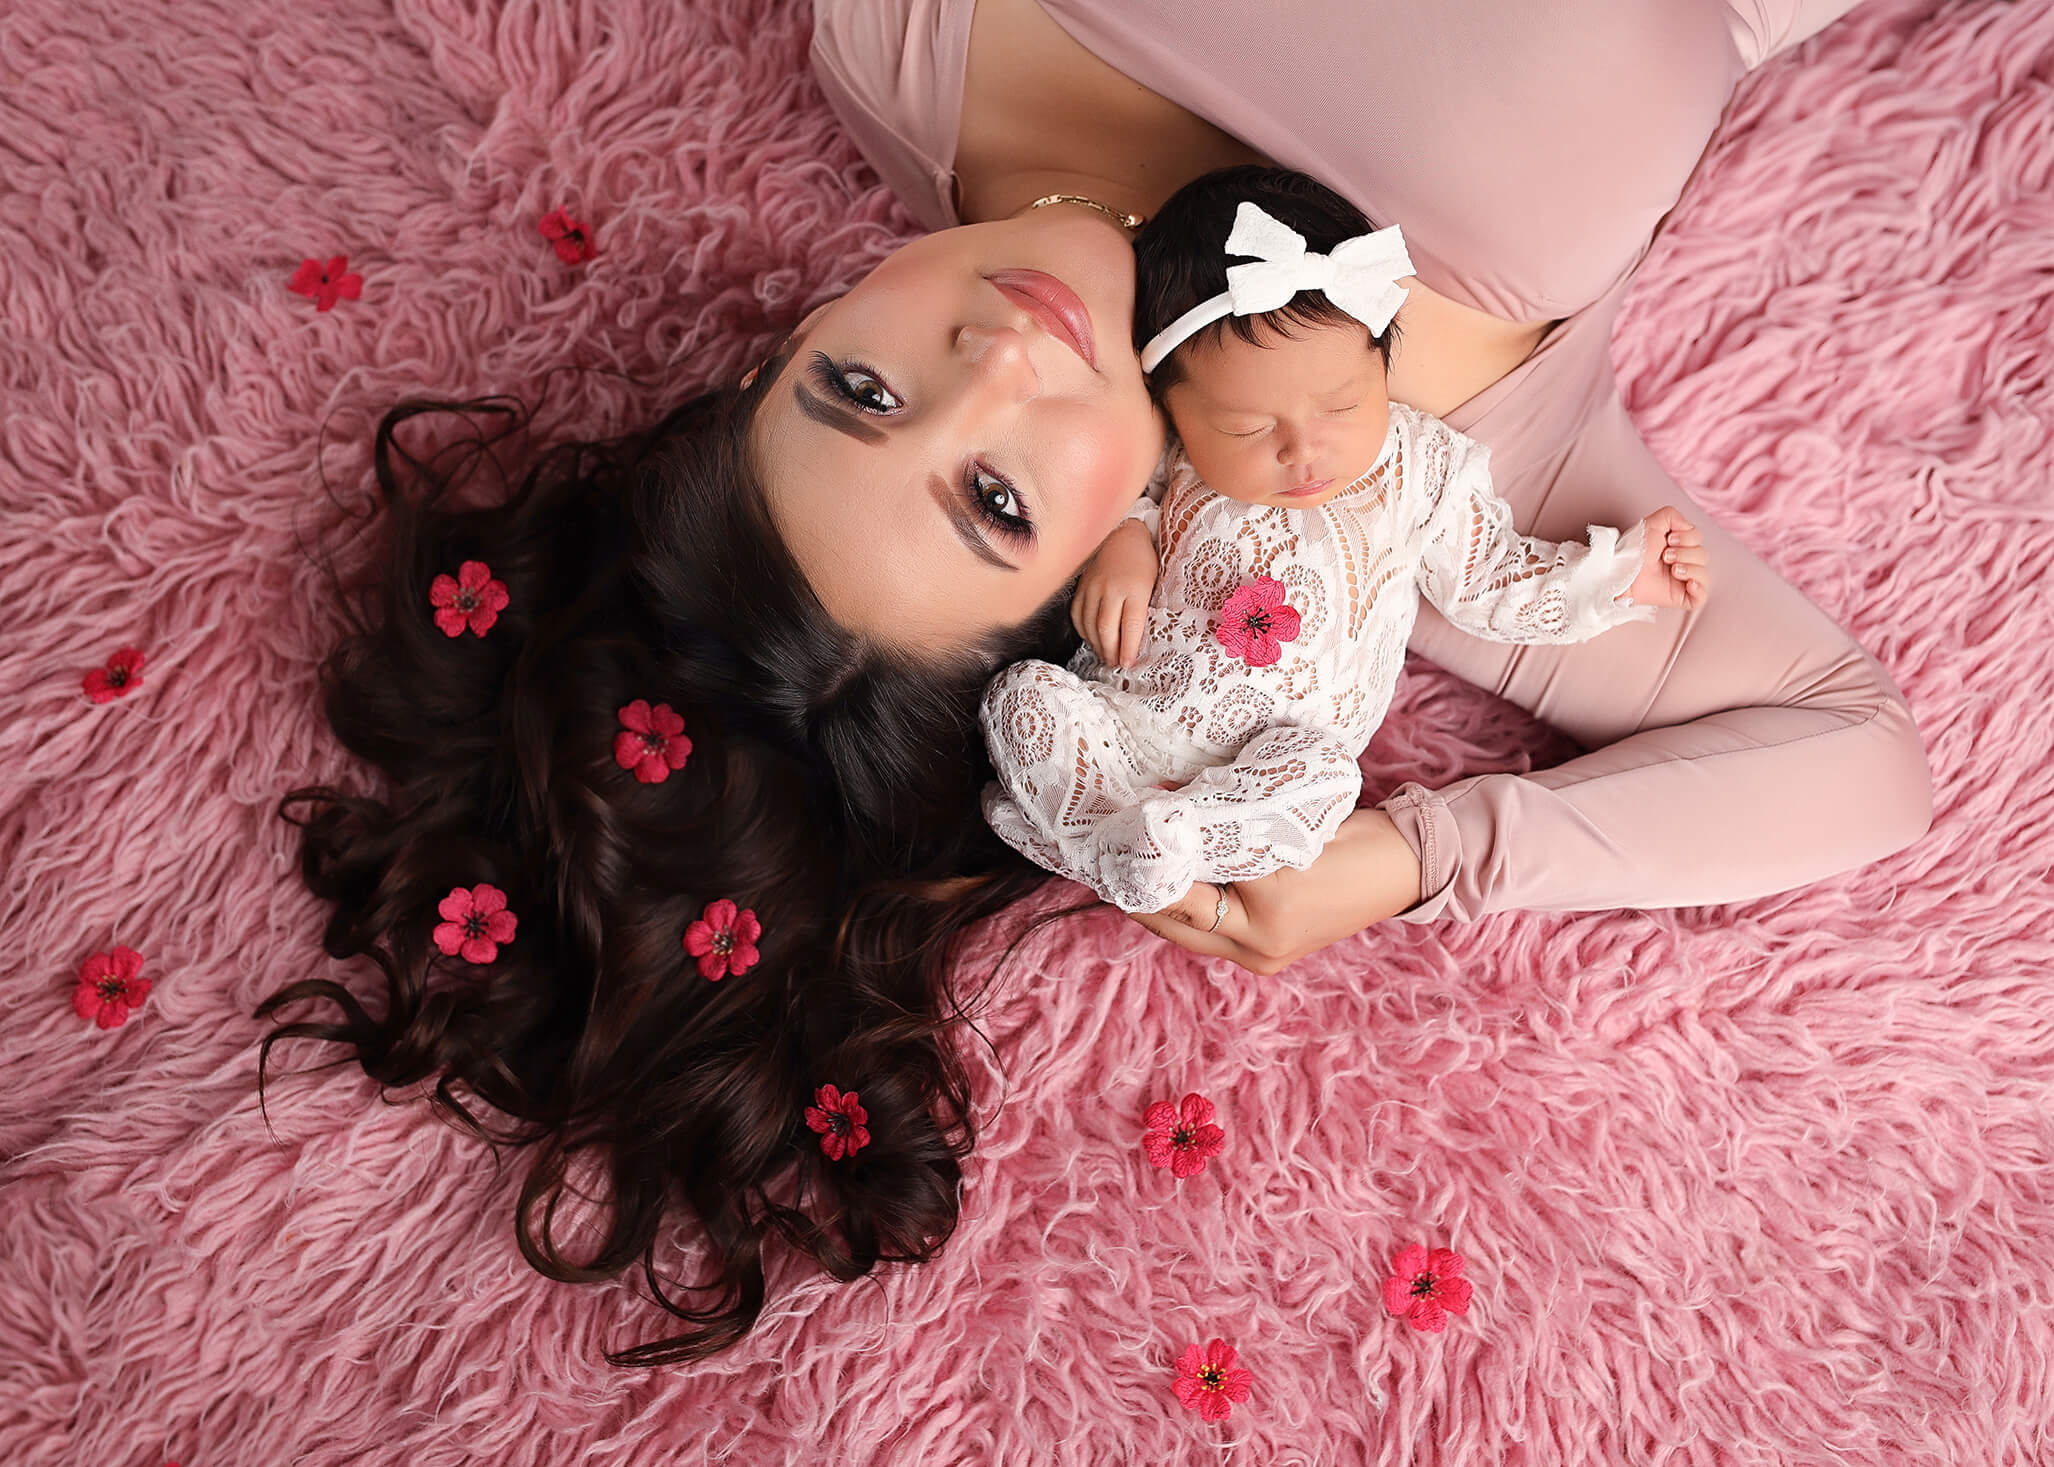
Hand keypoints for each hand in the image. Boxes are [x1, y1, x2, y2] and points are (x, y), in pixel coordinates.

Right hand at [1072, 519, 1159, 667]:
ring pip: (1089, 624)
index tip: (1128, 663)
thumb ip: (1146, 609)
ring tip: (1104, 656)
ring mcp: (1093, 587)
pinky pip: (1077, 614)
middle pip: (1106, 628)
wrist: (1124, 535)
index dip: (1129, 648)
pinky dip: (1083, 630)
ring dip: (1096, 644)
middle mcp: (1111, 588)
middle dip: (1110, 651)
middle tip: (1115, 664)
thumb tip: (1140, 639)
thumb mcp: (1154, 583)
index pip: (1131, 625)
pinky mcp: (1082, 586)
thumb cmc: (1144, 561)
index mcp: (1135, 588)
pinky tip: (1091, 638)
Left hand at [1126, 809, 1424, 974]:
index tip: (1119, 835)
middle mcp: (1258, 949)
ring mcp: (1263, 956)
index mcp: (1263, 919)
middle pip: (1174, 924)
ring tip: (1130, 868)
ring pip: (1189, 932)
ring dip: (1160, 902)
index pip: (1181, 897)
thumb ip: (1226, 825)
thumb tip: (1167, 802)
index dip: (1146, 866)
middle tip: (1107, 859)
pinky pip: (1212, 932)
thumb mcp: (1283, 828)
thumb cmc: (1349, 842)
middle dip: (1138, 893)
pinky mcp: (1268, 952)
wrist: (1399, 867)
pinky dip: (1188, 908)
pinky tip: (1171, 881)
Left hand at [1626, 506, 1710, 610]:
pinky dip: (1699, 588)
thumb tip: (1688, 527)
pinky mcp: (1682, 597)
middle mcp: (1684, 562)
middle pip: (1703, 555)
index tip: (1668, 540)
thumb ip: (1672, 515)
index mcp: (1680, 545)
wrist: (1623, 571)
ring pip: (1705, 574)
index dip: (1687, 537)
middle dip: (1685, 553)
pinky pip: (1702, 596)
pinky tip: (1687, 583)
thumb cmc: (1634, 550)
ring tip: (1672, 569)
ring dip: (1690, 568)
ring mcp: (1684, 581)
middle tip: (1665, 556)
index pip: (1698, 538)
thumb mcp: (1652, 524)